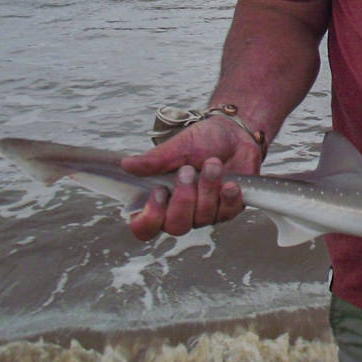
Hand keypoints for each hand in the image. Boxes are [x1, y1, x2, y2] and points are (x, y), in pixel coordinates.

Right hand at [121, 116, 262, 240]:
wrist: (234, 133)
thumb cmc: (203, 141)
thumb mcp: (177, 147)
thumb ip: (154, 160)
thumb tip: (126, 165)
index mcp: (161, 200)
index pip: (145, 228)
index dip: (149, 218)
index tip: (158, 193)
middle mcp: (182, 212)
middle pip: (176, 226)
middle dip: (184, 197)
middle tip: (188, 170)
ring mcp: (207, 213)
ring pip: (203, 217)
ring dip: (208, 187)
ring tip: (213, 163)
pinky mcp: (230, 209)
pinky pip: (227, 213)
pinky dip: (228, 196)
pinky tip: (231, 183)